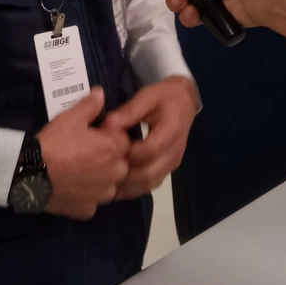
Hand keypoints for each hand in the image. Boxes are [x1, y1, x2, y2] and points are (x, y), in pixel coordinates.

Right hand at [37, 87, 129, 219]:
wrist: (31, 173)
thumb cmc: (55, 142)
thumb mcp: (71, 117)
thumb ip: (90, 105)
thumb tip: (101, 92)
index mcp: (114, 149)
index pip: (123, 140)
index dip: (109, 136)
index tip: (94, 136)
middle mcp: (114, 174)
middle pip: (120, 165)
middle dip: (108, 159)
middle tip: (85, 153)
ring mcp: (101, 195)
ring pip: (107, 186)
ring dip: (99, 179)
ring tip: (78, 171)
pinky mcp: (87, 210)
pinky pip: (91, 202)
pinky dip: (84, 196)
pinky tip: (71, 187)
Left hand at [101, 77, 199, 200]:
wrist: (184, 102)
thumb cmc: (164, 97)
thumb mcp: (147, 96)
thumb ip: (129, 111)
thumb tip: (108, 125)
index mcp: (171, 130)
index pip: (149, 149)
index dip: (127, 152)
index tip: (107, 148)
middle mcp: (175, 152)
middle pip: (149, 173)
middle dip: (124, 173)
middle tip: (101, 170)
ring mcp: (172, 163)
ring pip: (149, 183)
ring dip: (127, 185)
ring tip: (104, 183)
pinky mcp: (168, 168)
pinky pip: (151, 184)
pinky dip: (134, 188)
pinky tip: (116, 186)